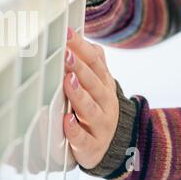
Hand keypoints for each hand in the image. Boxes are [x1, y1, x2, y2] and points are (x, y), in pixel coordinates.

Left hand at [62, 28, 118, 168]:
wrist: (115, 146)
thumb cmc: (99, 108)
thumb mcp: (101, 85)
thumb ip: (95, 63)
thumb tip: (85, 38)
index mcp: (105, 85)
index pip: (95, 62)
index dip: (81, 47)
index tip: (67, 33)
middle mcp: (105, 103)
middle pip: (93, 83)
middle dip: (79, 68)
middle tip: (65, 54)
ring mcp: (100, 125)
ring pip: (89, 109)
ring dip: (78, 94)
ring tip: (67, 81)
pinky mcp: (91, 146)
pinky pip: (83, 138)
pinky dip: (75, 130)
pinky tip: (67, 121)